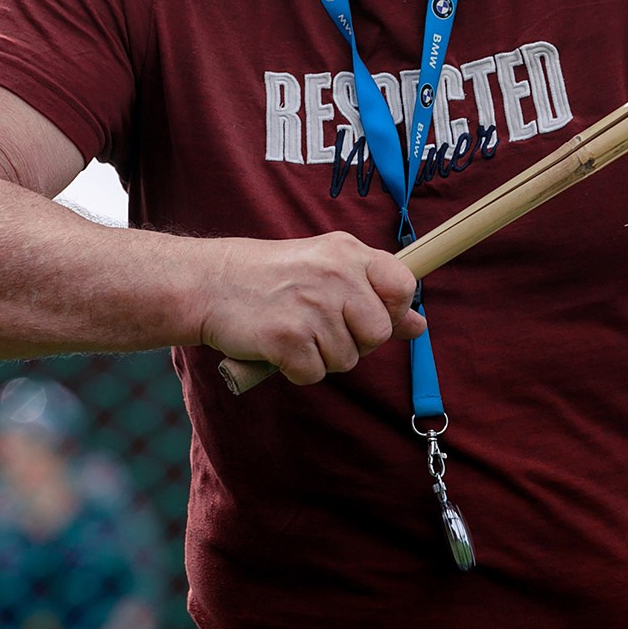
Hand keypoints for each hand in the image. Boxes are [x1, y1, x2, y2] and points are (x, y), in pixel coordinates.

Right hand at [197, 231, 426, 384]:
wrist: (208, 283)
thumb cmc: (271, 277)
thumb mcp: (326, 269)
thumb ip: (373, 293)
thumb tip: (419, 325)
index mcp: (347, 253)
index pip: (402, 285)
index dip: (392, 310)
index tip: (364, 313)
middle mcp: (335, 276)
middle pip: (377, 334)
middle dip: (354, 342)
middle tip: (320, 327)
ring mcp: (312, 308)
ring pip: (346, 360)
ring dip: (321, 357)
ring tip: (293, 330)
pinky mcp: (288, 339)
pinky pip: (314, 375)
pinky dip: (296, 370)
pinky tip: (278, 347)